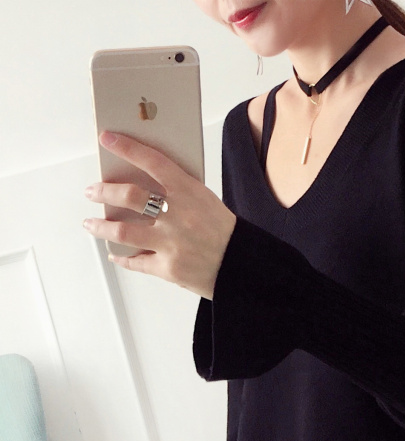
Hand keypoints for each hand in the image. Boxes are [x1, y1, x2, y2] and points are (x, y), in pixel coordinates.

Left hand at [83, 131, 236, 299]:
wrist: (243, 266)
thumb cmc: (225, 233)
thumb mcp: (207, 201)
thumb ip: (179, 192)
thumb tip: (144, 185)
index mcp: (190, 194)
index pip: (154, 162)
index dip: (128, 148)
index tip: (108, 138)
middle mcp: (178, 217)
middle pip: (130, 196)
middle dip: (104, 191)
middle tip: (93, 190)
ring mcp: (171, 244)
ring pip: (123, 231)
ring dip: (101, 226)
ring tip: (91, 223)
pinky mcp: (168, 268)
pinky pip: (136, 262)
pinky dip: (122, 258)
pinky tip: (115, 254)